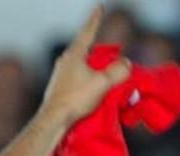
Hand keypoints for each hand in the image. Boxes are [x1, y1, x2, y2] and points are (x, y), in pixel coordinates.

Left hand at [39, 6, 132, 128]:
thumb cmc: (76, 99)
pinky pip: (77, 77)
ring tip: (106, 76)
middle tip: (112, 54)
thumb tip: (125, 64)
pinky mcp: (58, 88)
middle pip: (86, 49)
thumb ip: (118, 70)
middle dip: (100, 50)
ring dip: (95, 68)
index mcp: (74, 54)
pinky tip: (93, 89)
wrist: (53, 120)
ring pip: (82, 65)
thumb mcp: (103, 83)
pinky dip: (88, 79)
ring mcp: (59, 74)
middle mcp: (64, 61)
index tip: (99, 7)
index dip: (95, 19)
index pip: (88, 32)